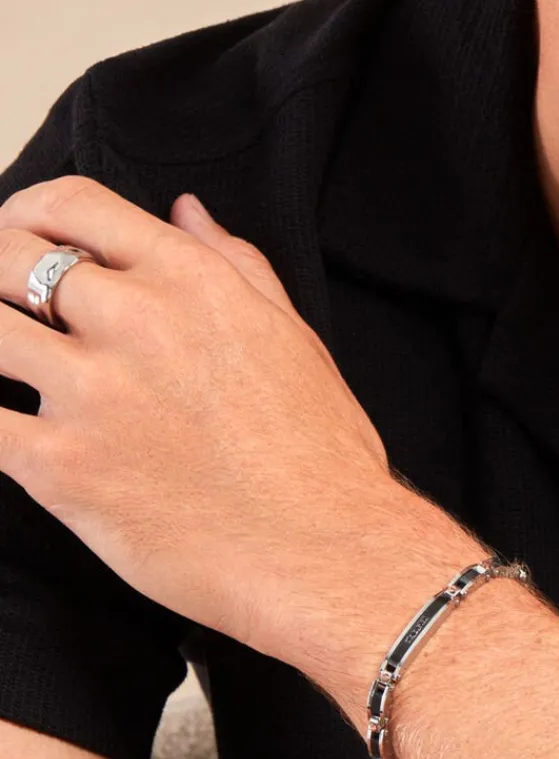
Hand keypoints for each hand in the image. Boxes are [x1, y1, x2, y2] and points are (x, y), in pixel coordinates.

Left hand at [0, 176, 392, 656]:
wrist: (327, 552)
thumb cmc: (323, 456)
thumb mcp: (296, 340)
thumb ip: (237, 266)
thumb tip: (189, 212)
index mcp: (194, 283)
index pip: (76, 206)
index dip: (30, 211)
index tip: (22, 235)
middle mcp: (137, 322)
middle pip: (5, 257)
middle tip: (2, 304)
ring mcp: (92, 394)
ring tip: (7, 367)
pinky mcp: (62, 470)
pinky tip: (4, 427)